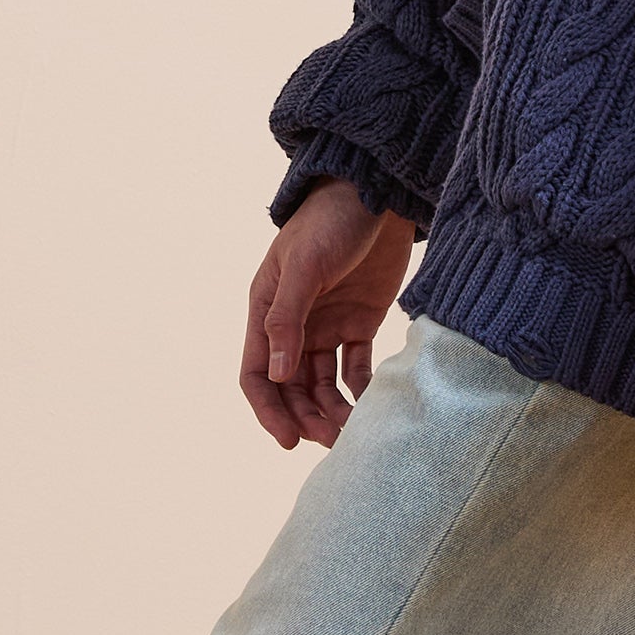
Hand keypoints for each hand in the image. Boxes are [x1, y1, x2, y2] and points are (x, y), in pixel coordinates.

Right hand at [244, 180, 415, 447]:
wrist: (377, 193)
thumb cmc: (330, 221)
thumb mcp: (305, 266)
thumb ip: (287, 319)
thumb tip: (276, 374)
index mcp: (267, 310)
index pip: (258, 373)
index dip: (269, 410)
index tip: (290, 440)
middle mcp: (293, 324)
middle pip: (291, 386)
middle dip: (307, 416)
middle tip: (334, 440)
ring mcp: (327, 324)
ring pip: (323, 383)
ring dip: (334, 410)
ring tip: (355, 432)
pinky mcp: (360, 322)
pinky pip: (356, 368)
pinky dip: (361, 390)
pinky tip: (374, 405)